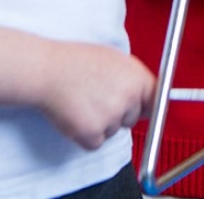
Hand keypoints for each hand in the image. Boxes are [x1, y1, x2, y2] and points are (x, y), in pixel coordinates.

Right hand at [35, 41, 154, 149]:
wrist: (47, 70)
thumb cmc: (77, 62)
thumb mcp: (115, 59)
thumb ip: (134, 78)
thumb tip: (151, 93)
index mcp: (138, 78)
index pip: (157, 101)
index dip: (146, 105)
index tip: (141, 109)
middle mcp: (129, 98)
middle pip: (133, 118)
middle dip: (118, 113)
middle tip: (97, 99)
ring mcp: (111, 117)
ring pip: (113, 131)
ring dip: (100, 123)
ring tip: (83, 103)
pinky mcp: (92, 133)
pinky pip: (95, 143)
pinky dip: (85, 135)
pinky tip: (75, 116)